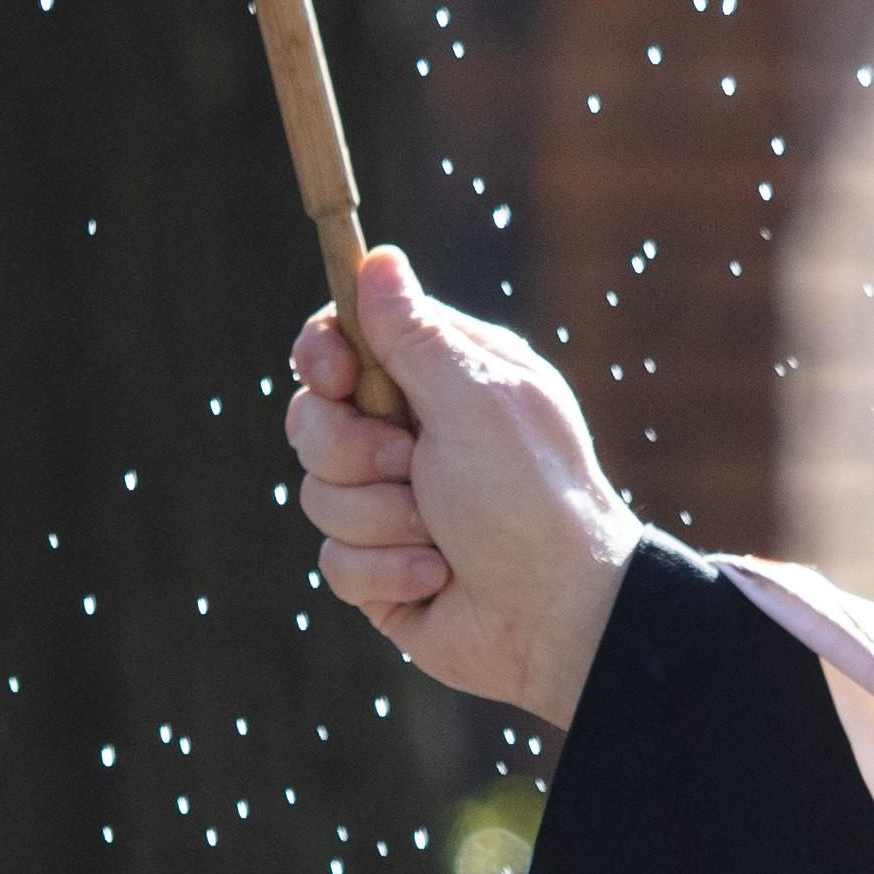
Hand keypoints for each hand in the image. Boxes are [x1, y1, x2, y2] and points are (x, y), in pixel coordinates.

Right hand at [283, 254, 639, 727]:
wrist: (559, 615)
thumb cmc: (529, 495)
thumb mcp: (473, 397)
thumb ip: (414, 333)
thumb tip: (378, 258)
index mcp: (442, 381)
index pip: (346, 342)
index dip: (325, 356)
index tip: (338, 376)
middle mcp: (413, 437)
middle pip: (313, 419)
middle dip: (353, 450)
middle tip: (410, 465)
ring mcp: (393, 506)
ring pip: (317, 493)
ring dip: (381, 518)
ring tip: (441, 534)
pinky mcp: (381, 570)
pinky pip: (334, 561)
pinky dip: (387, 571)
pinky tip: (438, 577)